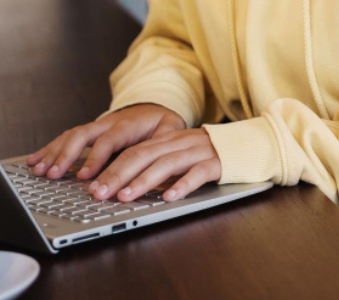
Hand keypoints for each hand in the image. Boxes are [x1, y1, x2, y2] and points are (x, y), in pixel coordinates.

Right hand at [26, 103, 185, 180]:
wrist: (153, 108)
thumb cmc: (162, 123)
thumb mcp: (171, 127)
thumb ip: (165, 139)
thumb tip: (158, 154)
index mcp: (127, 124)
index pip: (109, 141)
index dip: (96, 158)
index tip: (85, 176)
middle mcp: (107, 123)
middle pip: (82, 135)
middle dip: (66, 156)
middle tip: (53, 175)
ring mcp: (95, 126)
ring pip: (70, 136)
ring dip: (53, 152)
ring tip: (38, 170)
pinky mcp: (88, 132)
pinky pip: (65, 138)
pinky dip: (49, 149)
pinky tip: (34, 161)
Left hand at [87, 127, 220, 202]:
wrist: (246, 142)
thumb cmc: (207, 154)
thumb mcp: (179, 154)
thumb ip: (157, 164)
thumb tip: (123, 186)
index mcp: (167, 140)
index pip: (134, 151)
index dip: (111, 168)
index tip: (92, 186)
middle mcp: (179, 143)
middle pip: (143, 155)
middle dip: (118, 175)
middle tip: (100, 194)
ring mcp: (198, 152)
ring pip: (166, 163)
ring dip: (143, 180)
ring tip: (126, 196)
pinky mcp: (216, 163)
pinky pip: (198, 174)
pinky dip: (182, 185)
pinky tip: (170, 197)